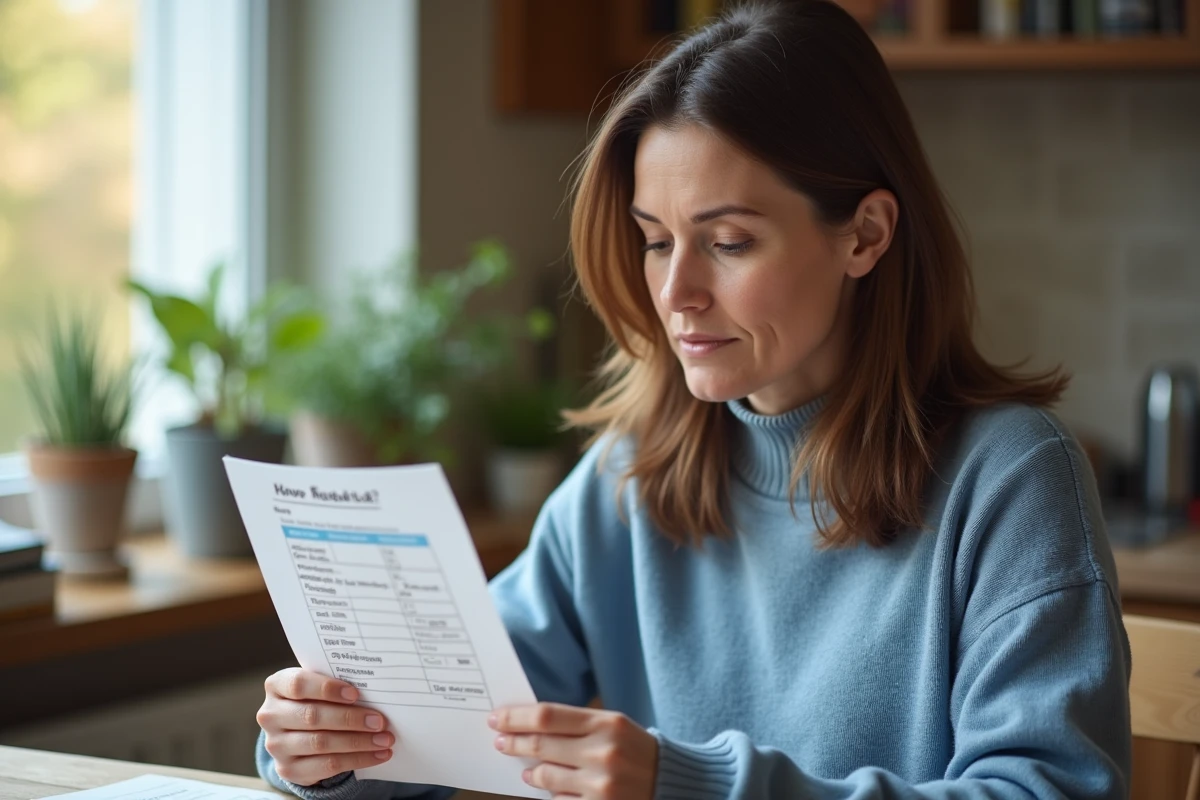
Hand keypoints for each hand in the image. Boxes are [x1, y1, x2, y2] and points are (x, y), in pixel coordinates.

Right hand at [257, 668, 394, 785]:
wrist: (296, 732)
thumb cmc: (314, 699)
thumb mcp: (317, 687)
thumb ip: (335, 684)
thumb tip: (374, 689)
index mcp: (276, 686)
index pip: (298, 684)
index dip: (327, 689)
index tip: (355, 694)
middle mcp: (270, 715)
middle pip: (312, 716)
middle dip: (350, 719)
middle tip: (379, 721)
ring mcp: (276, 745)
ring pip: (321, 743)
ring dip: (358, 742)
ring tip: (384, 739)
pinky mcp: (288, 769)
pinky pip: (327, 766)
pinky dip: (357, 760)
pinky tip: (378, 755)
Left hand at [489, 702, 657, 798]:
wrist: (672, 784)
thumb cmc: (636, 750)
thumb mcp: (613, 726)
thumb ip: (576, 724)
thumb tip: (529, 726)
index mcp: (606, 723)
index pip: (546, 716)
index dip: (515, 718)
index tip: (497, 718)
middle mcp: (602, 752)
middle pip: (540, 744)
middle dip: (513, 742)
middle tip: (499, 741)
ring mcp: (600, 785)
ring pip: (544, 776)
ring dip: (531, 771)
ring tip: (528, 769)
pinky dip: (552, 794)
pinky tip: (553, 788)